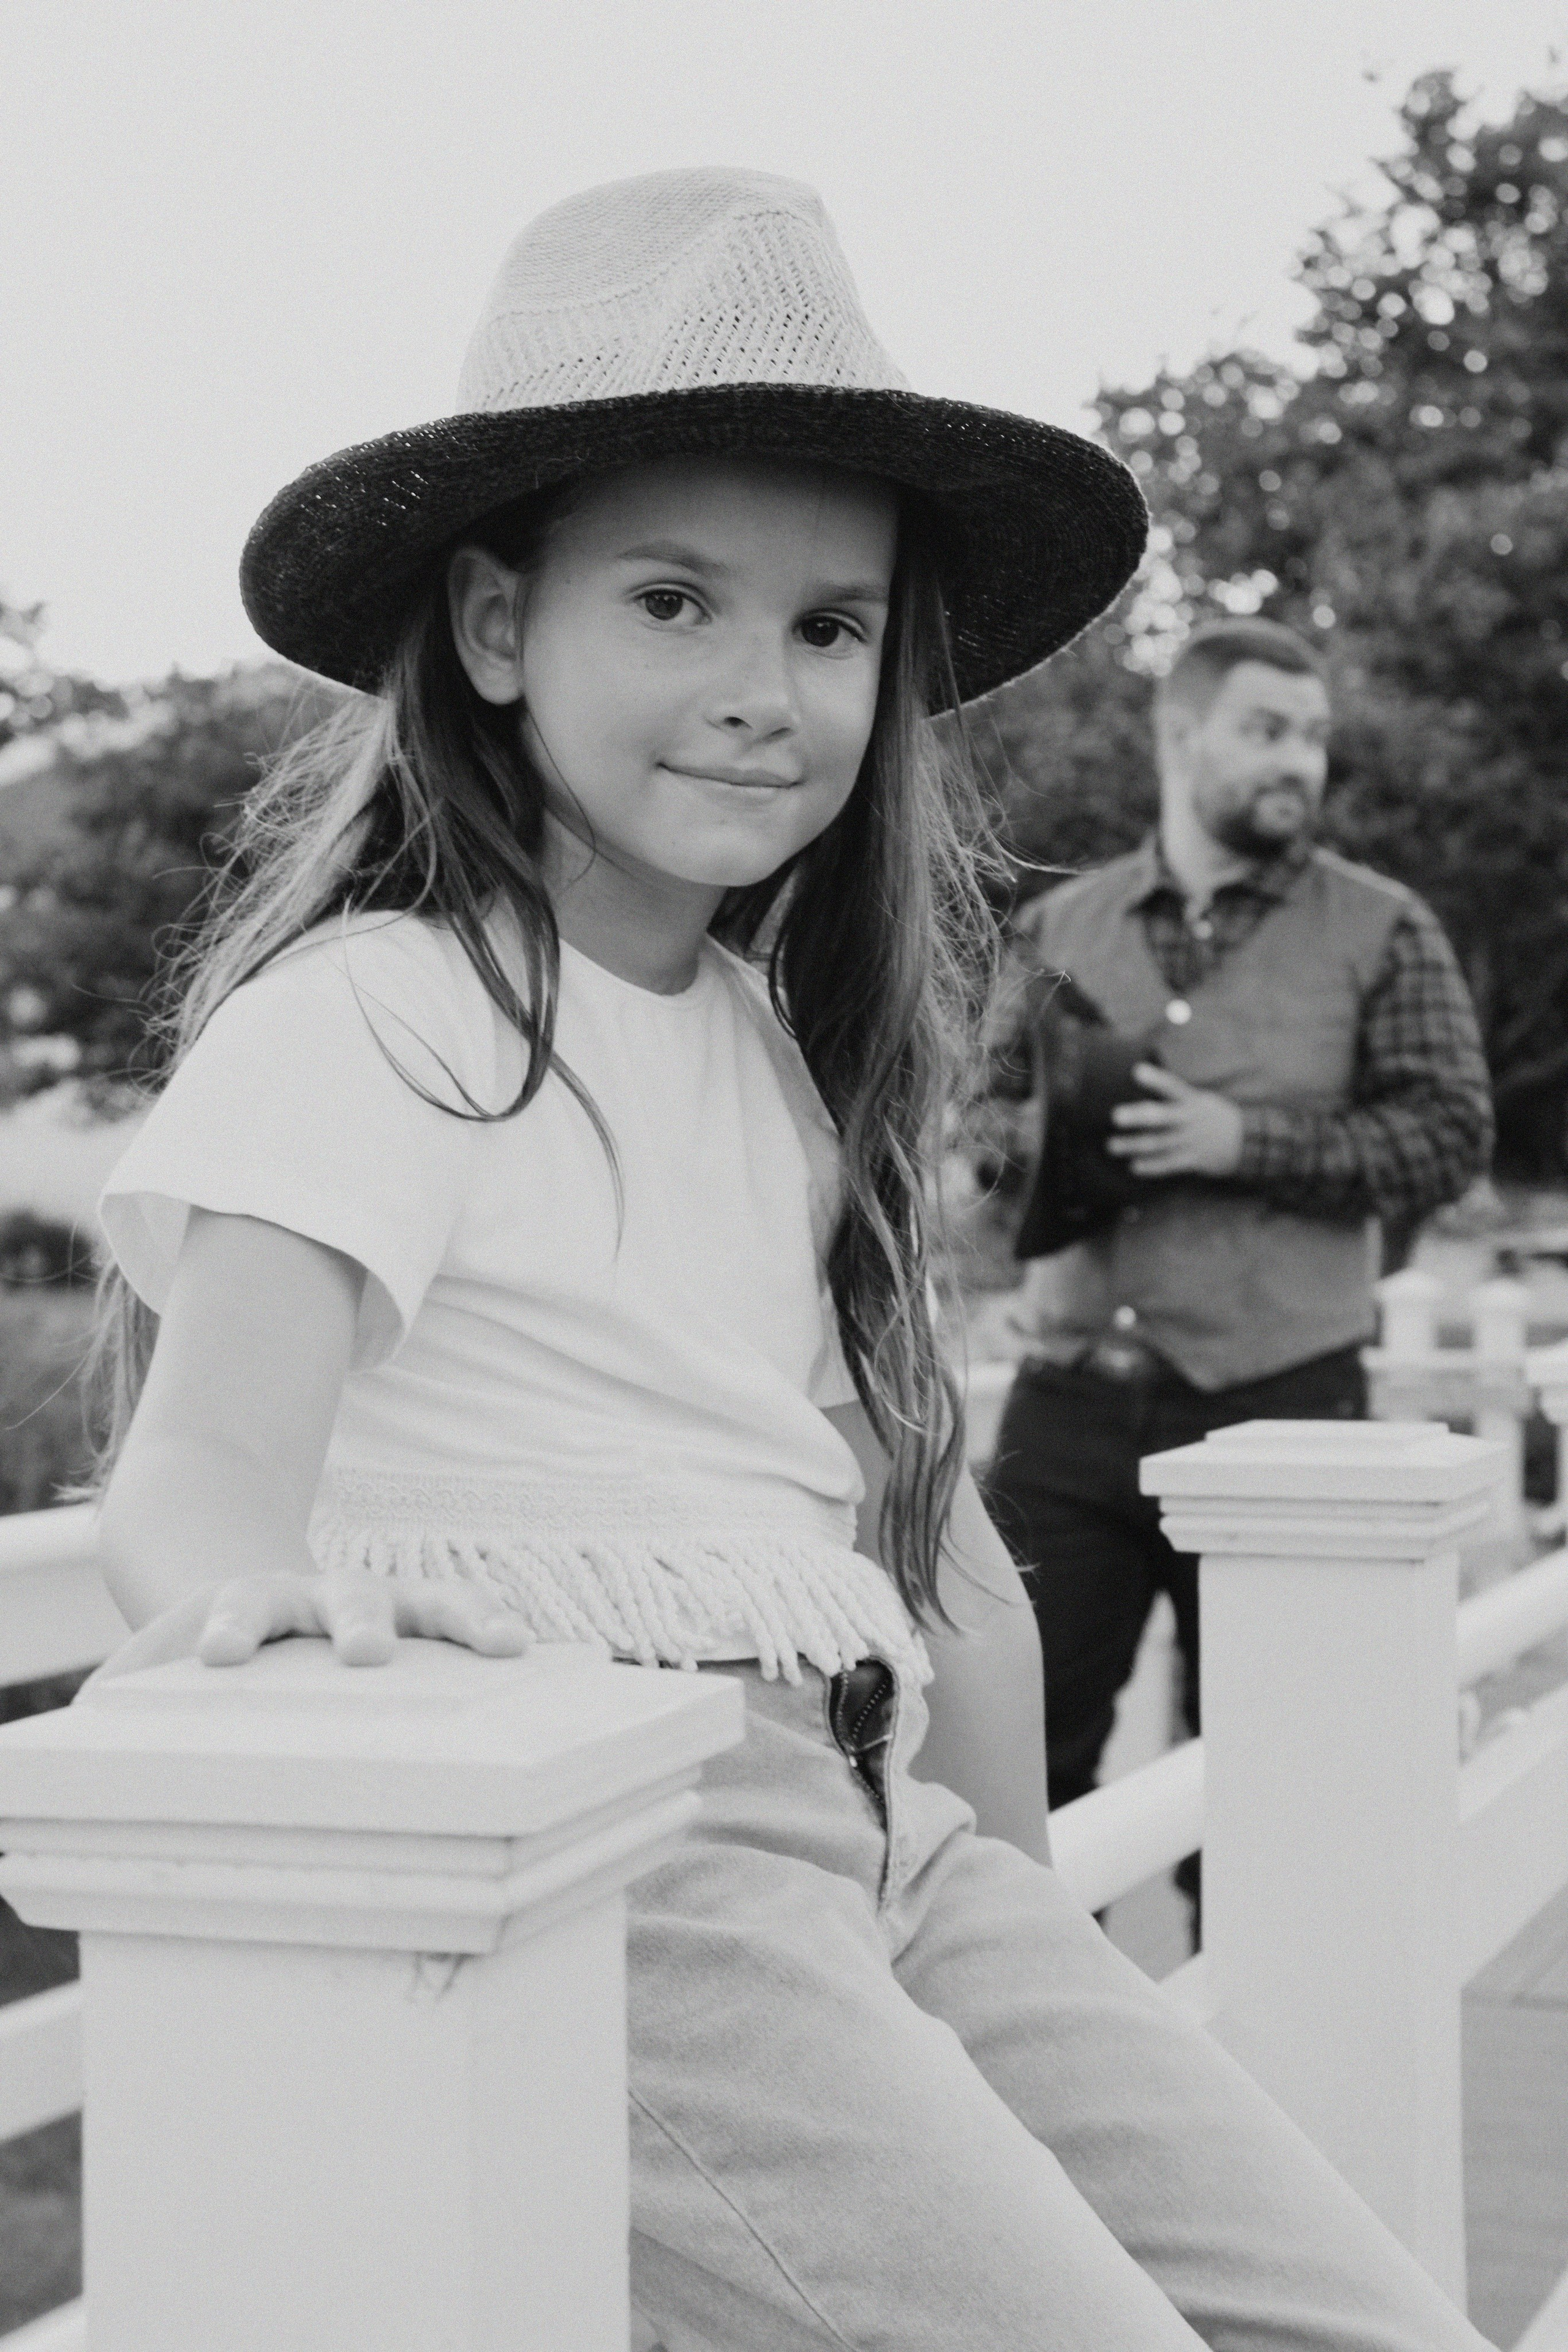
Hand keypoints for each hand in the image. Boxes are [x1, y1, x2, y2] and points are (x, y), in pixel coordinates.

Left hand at [91, 1570, 529, 1681]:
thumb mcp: (163, 1662)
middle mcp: (331, 1596)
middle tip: (367, 1652)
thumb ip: (127, 1689)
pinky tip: (551, 1657)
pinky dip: (508, 1632)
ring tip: (508, 1643)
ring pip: (436, 1600)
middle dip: (361, 1622)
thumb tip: (70, 1739)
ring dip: (470, 1619)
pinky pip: (480, 1621)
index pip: (243, 1608)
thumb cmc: (218, 1650)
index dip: (234, 1629)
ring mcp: (393, 1605)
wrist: (262, 1598)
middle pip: (348, 1596)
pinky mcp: (437, 1623)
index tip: (221, 1655)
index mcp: (257, 1604)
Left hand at [1105, 1064, 1244, 1179]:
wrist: (1246, 1141)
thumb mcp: (1200, 1099)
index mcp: (1193, 1101)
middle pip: (1162, 1117)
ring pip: (1160, 1143)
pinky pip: (1169, 1164)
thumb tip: (1143, 1079)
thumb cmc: (1212, 1116)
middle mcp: (1191, 1120)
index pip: (1173, 1086)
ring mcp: (1192, 1141)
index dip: (1156, 1079)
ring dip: (1134, 1145)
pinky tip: (1134, 1166)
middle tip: (1116, 1116)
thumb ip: (1176, 1094)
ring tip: (1112, 1145)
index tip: (1137, 1071)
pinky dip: (1152, 1166)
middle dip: (1138, 1117)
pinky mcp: (1194, 1160)